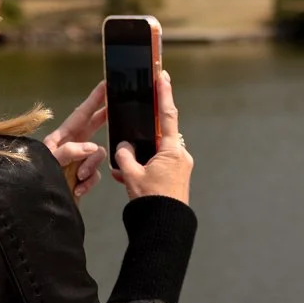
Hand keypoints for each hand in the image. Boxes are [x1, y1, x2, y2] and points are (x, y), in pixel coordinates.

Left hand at [44, 80, 108, 198]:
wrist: (36, 205)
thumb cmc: (36, 178)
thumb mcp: (50, 162)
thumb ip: (70, 151)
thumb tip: (92, 147)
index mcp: (62, 137)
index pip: (81, 114)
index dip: (94, 99)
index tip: (105, 85)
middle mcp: (72, 146)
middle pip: (93, 126)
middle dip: (103, 119)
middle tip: (117, 107)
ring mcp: (78, 161)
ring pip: (97, 155)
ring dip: (90, 166)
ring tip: (78, 177)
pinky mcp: (82, 177)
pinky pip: (95, 175)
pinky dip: (88, 183)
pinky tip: (77, 190)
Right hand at [114, 70, 192, 203]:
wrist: (164, 228)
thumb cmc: (151, 202)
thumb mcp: (131, 175)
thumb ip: (124, 155)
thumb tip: (123, 146)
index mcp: (172, 150)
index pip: (168, 115)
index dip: (164, 93)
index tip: (163, 75)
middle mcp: (180, 156)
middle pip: (160, 135)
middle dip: (143, 135)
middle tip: (132, 129)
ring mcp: (180, 167)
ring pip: (156, 152)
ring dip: (140, 156)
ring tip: (123, 169)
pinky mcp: (176, 178)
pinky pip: (158, 165)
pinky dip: (143, 168)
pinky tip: (127, 178)